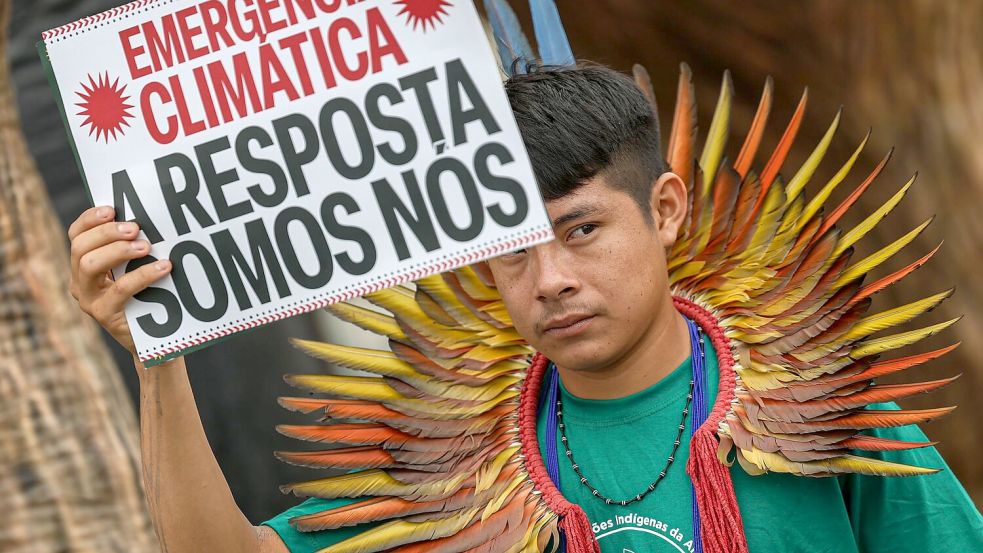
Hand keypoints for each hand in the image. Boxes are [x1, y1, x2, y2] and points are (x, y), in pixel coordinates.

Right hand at [68, 205, 171, 355]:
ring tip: (146, 247)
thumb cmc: (149, 296)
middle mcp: (81, 281)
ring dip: (118, 251)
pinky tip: (163, 268)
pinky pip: (119, 290)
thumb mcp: (136, 269)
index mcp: (84, 264)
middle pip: (80, 248)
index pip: (76, 235)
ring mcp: (90, 299)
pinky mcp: (104, 315)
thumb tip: (149, 219)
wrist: (155, 338)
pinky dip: (142, 275)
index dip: (90, 219)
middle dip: (106, 233)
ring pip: (89, 266)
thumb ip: (134, 248)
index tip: (112, 209)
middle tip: (135, 228)